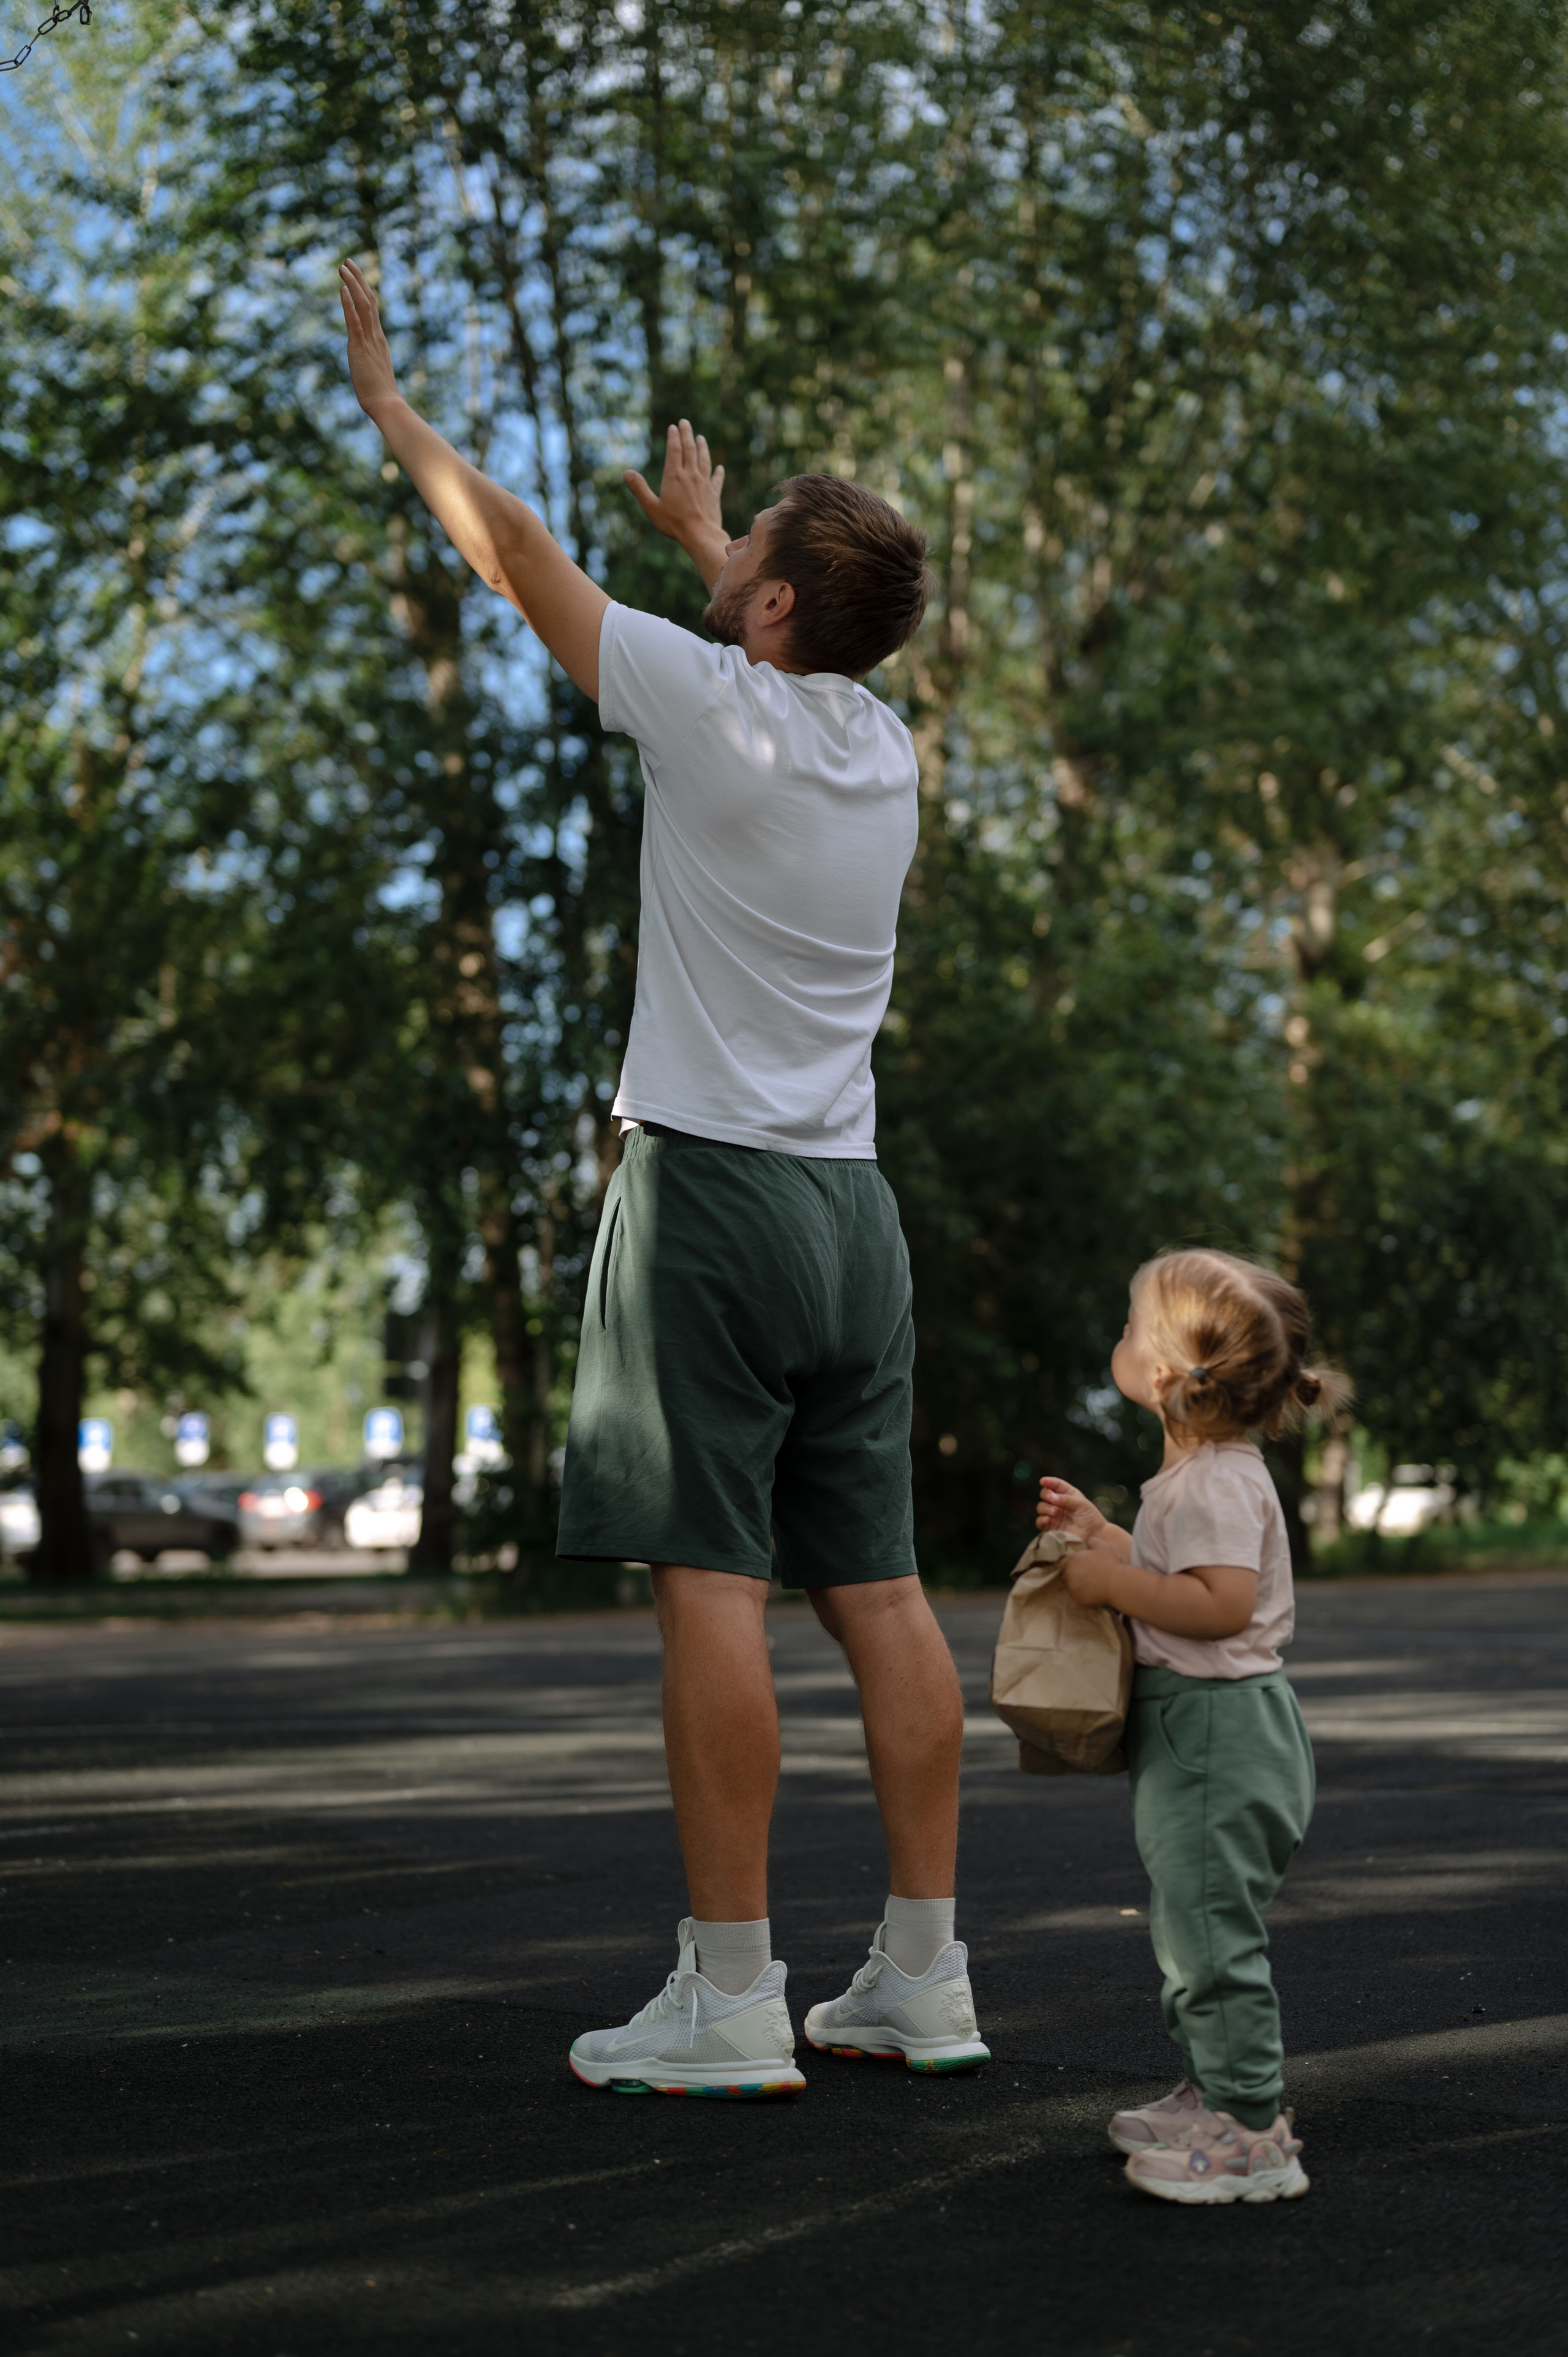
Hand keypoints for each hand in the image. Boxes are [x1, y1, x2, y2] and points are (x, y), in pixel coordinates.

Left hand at [339, 258, 400, 418]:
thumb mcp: (375, 374)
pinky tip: (342, 289)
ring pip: (362, 305)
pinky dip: (348, 303)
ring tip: (342, 267)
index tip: (355, 277)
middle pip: (368, 300)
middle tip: (347, 261)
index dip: (363, 290)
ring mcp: (369, 340)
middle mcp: (376, 335)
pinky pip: (354, 321)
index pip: (371, 309)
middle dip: (358, 279)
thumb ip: (370, 364)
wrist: (387, 405)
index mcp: (379, 340)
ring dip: (352, 284)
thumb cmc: (382, 396)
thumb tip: (367, 368)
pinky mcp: (360, 347)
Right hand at [624, 420, 725, 550]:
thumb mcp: (651, 507)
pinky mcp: (714, 494)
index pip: (674, 450)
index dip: (674, 437)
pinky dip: (718, 472)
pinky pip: (716, 480)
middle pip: (690, 449)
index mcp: (674, 476)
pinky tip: (719, 467)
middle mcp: (690, 475)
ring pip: (704, 460)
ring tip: (700, 438)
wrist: (700, 535)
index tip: (673, 427)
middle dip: (687, 434)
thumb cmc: (674, 523)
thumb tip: (626, 473)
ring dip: (702, 447)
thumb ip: (639, 489)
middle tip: (685, 423)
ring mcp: (704, 484)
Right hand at [1037, 1476, 1108, 1543]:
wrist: (1093, 1534)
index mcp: (1067, 1493)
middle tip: (1052, 1499)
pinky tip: (1048, 1519)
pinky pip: (1040, 1522)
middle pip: (1045, 1494)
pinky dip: (1041, 1519)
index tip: (1042, 1481)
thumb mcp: (1081, 1504)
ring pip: (1041, 1507)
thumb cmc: (1090, 1516)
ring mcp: (1053, 1515)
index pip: (1055, 1485)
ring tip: (1054, 1512)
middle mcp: (1058, 1503)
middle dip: (1046, 1495)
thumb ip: (1066, 1499)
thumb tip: (1052, 1498)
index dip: (1048, 1482)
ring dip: (1045, 1508)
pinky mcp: (1050, 1527)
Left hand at [1060, 1543, 1124, 1611]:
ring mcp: (1072, 1587)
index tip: (1080, 1566)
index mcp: (1073, 1560)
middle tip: (1086, 1575)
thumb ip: (1091, 1541)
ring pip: (1071, 1585)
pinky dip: (1082, 1593)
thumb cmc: (1110, 1564)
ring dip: (1077, 1584)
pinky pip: (1077, 1595)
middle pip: (1066, 1574)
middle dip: (1073, 1574)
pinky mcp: (1077, 1598)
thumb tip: (1087, 1543)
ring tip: (1090, 1583)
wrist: (1117, 1584)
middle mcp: (1069, 1573)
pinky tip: (1092, 1591)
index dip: (1070, 1564)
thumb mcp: (1103, 1546)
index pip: (1063, 1562)